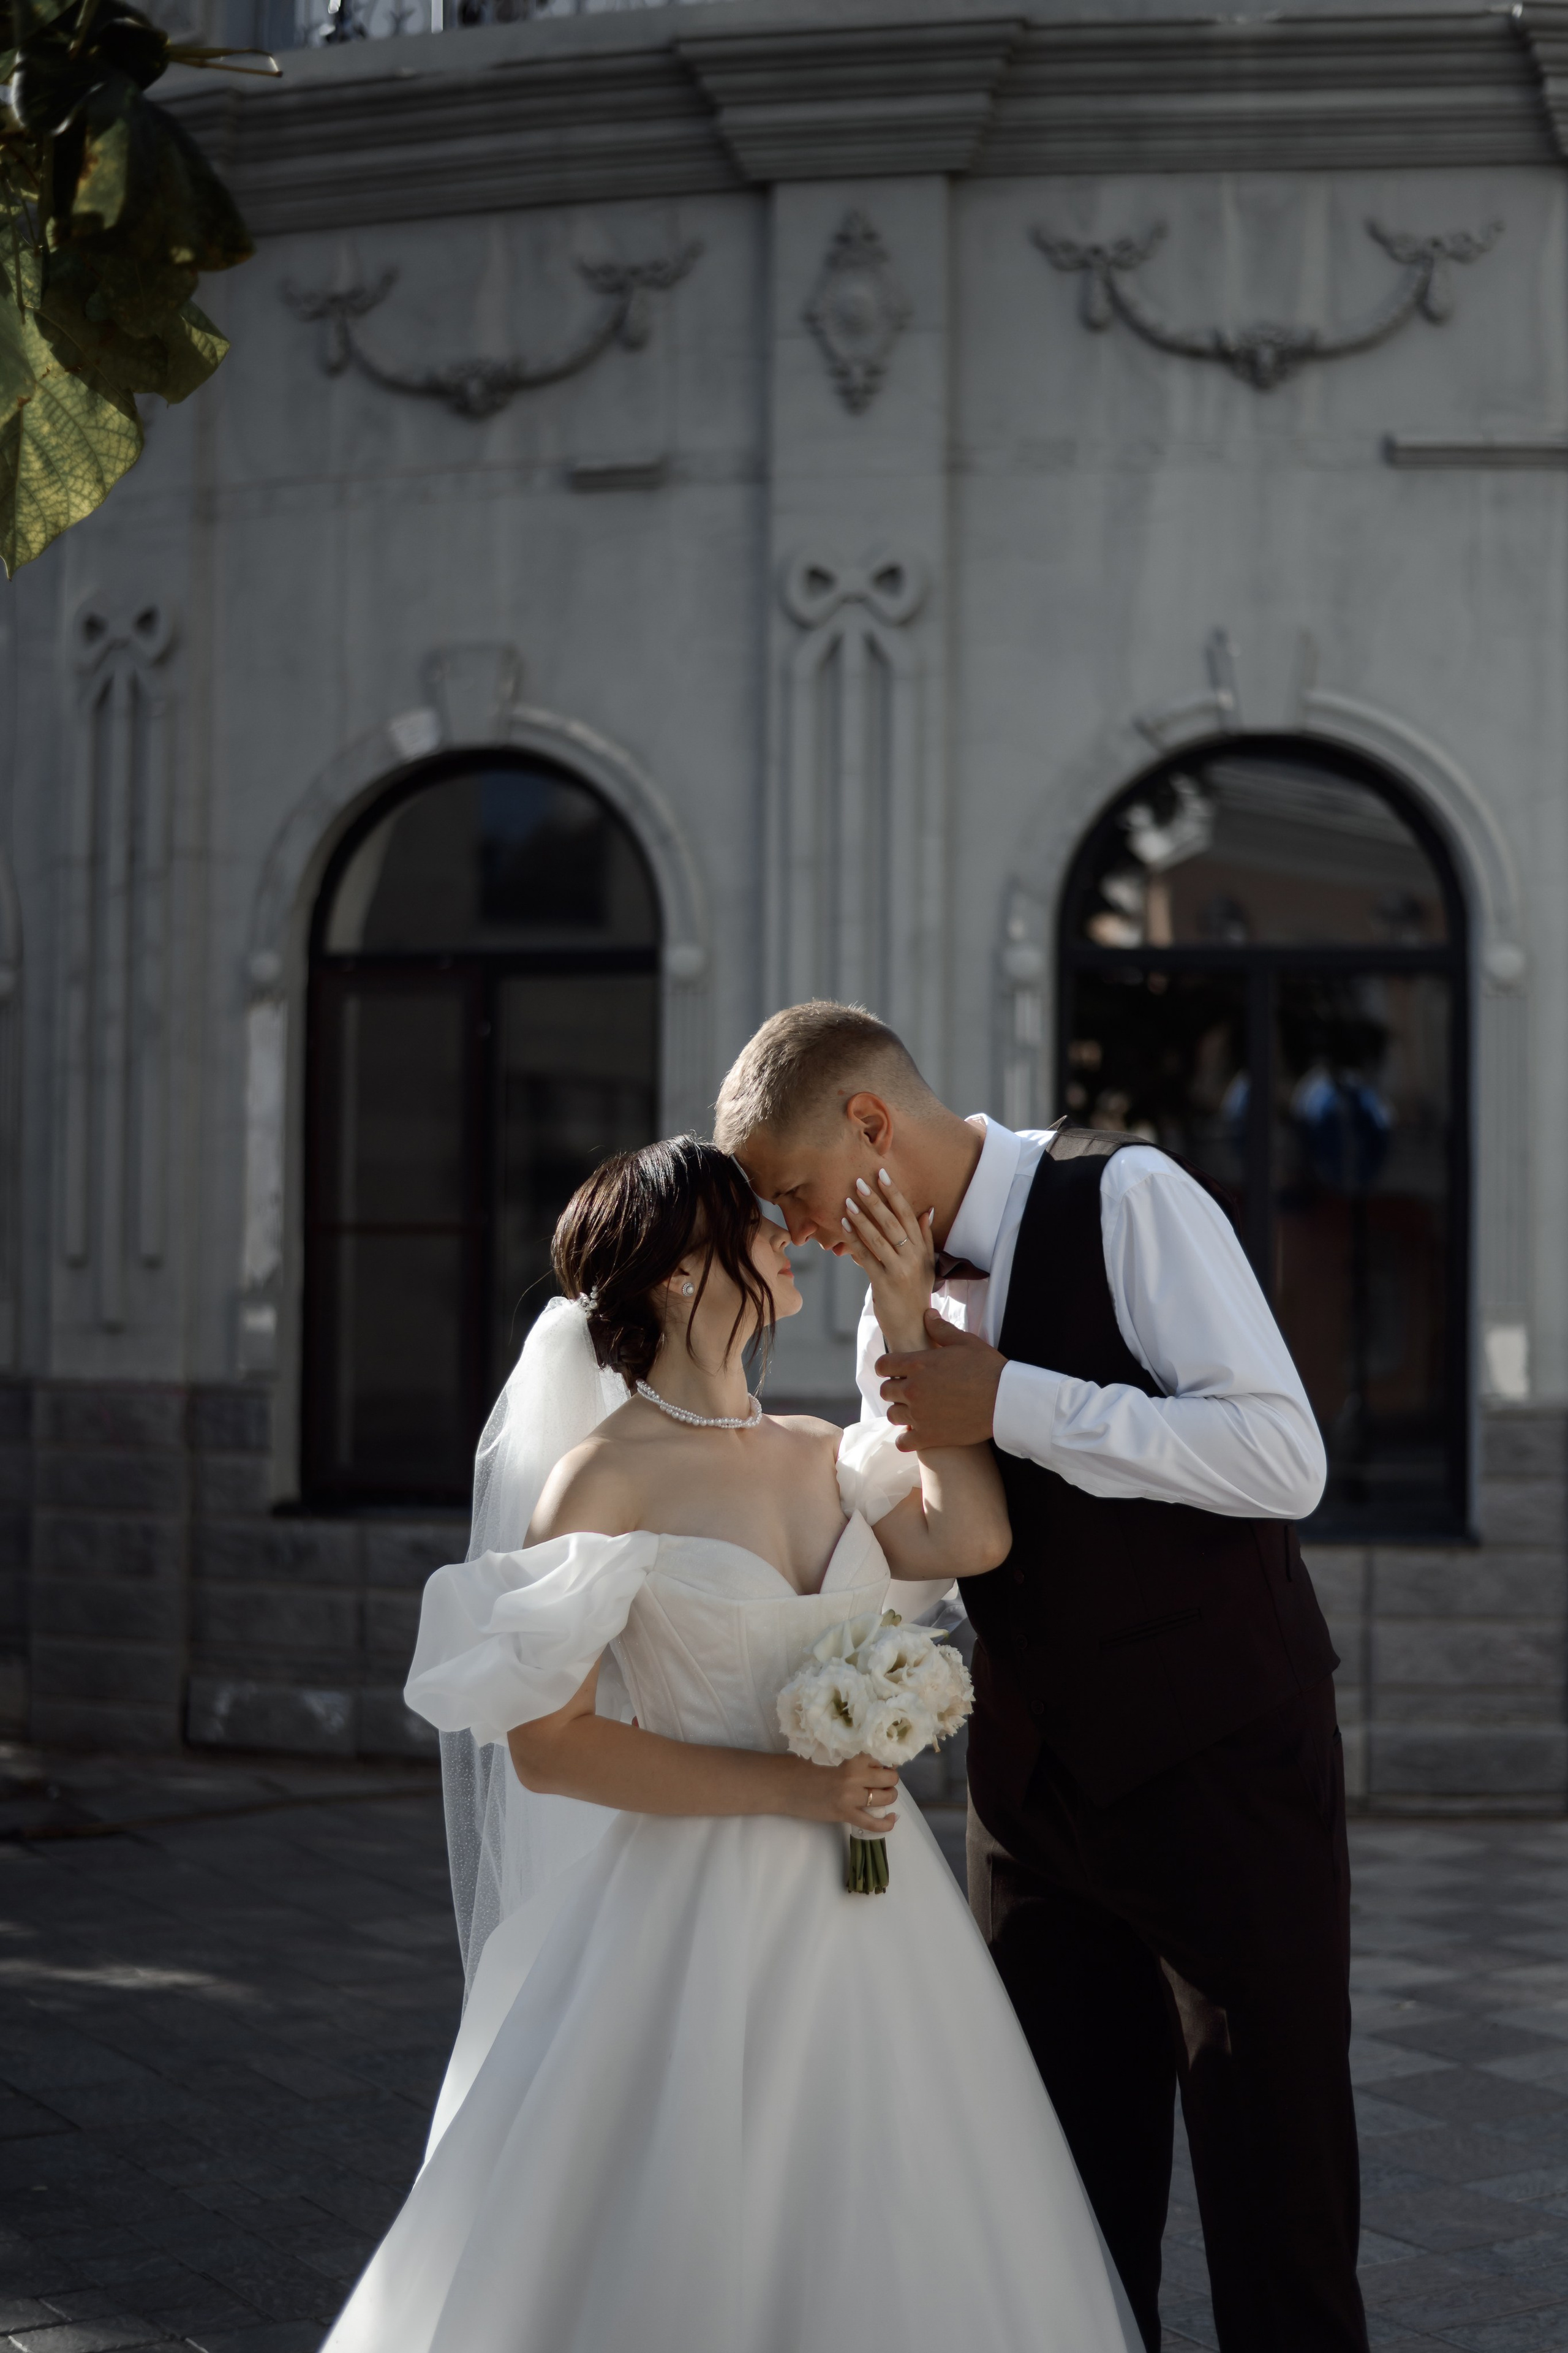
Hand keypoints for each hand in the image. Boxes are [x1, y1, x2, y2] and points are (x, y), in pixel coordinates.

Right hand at [783, 1752, 898, 1832]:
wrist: (786, 1787)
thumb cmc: (806, 1769)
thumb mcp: (832, 1759)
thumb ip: (852, 1762)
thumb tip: (876, 1766)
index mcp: (851, 1759)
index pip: (880, 1759)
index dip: (884, 1764)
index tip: (881, 1767)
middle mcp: (854, 1776)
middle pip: (889, 1778)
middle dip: (890, 1781)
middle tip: (882, 1783)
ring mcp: (851, 1797)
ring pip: (885, 1798)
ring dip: (888, 1797)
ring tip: (882, 1797)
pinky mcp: (845, 1814)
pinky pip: (873, 1823)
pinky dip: (886, 1824)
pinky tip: (891, 1819)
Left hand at [840, 1168, 933, 1354]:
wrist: (913, 1326)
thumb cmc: (916, 1292)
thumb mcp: (926, 1264)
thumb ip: (924, 1237)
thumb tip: (926, 1210)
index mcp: (922, 1250)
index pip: (908, 1215)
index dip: (895, 1194)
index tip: (882, 1174)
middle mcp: (913, 1257)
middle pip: (893, 1223)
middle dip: (875, 1201)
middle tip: (859, 1182)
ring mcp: (899, 1270)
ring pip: (878, 1238)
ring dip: (861, 1218)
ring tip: (847, 1201)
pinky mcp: (883, 1283)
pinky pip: (865, 1257)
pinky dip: (853, 1240)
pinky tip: (843, 1226)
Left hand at [877, 1312, 1006, 1450]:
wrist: (1005, 1401)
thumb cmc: (988, 1368)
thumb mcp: (966, 1342)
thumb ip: (942, 1329)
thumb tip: (928, 1315)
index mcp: (918, 1364)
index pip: (883, 1365)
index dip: (886, 1367)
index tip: (892, 1370)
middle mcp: (914, 1390)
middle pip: (886, 1391)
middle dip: (894, 1389)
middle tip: (908, 1390)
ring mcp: (920, 1415)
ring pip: (892, 1415)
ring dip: (900, 1411)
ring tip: (913, 1410)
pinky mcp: (929, 1436)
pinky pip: (903, 1442)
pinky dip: (905, 1440)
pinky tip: (914, 1435)